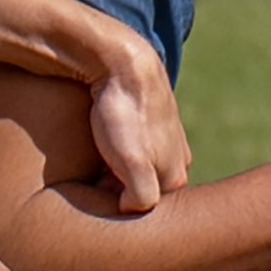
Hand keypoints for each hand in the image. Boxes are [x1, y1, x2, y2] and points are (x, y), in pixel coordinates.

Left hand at [86, 24, 190, 213]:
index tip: (94, 194)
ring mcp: (166, 136)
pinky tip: (101, 137)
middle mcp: (179, 157)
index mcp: (177, 175)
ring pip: (138, 165)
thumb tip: (129, 207)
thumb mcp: (133, 165)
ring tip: (94, 156)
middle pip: (145, 188)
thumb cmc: (122, 114)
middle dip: (119, 187)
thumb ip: (142, 197)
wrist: (121, 61)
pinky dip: (116, 145)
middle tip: (92, 176)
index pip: (146, 208)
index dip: (117, 206)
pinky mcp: (150, 117)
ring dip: (116, 166)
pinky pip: (133, 143)